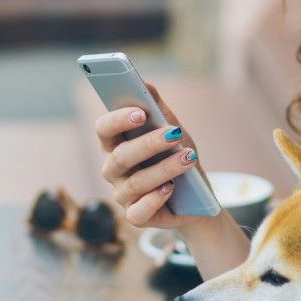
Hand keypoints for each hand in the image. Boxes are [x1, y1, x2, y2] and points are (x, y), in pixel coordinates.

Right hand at [94, 83, 206, 230]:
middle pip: (120, 156)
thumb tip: (144, 83)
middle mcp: (113, 171)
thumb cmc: (177, 157)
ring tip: (189, 158)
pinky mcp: (136, 217)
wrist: (196, 199)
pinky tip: (171, 189)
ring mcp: (123, 195)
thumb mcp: (173, 131)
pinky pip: (138, 212)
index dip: (117, 120)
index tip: (140, 112)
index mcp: (116, 144)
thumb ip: (158, 108)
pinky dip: (155, 199)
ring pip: (137, 182)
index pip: (103, 129)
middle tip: (174, 133)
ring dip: (165, 168)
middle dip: (149, 144)